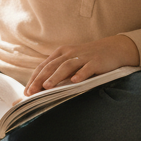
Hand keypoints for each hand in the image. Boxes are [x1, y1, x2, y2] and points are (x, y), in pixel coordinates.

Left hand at [24, 35, 140, 95]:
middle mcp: (70, 53)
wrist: (114, 48)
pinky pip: (87, 68)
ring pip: (66, 66)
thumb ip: (59, 71)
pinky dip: (80, 74)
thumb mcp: (72, 61)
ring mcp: (83, 57)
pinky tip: (75, 81)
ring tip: (47, 86)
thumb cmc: (89, 58)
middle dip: (40, 79)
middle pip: (52, 66)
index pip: (44, 66)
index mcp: (61, 53)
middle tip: (32, 91)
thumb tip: (43, 87)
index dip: (34, 78)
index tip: (27, 91)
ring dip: (55, 76)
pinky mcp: (96, 61)